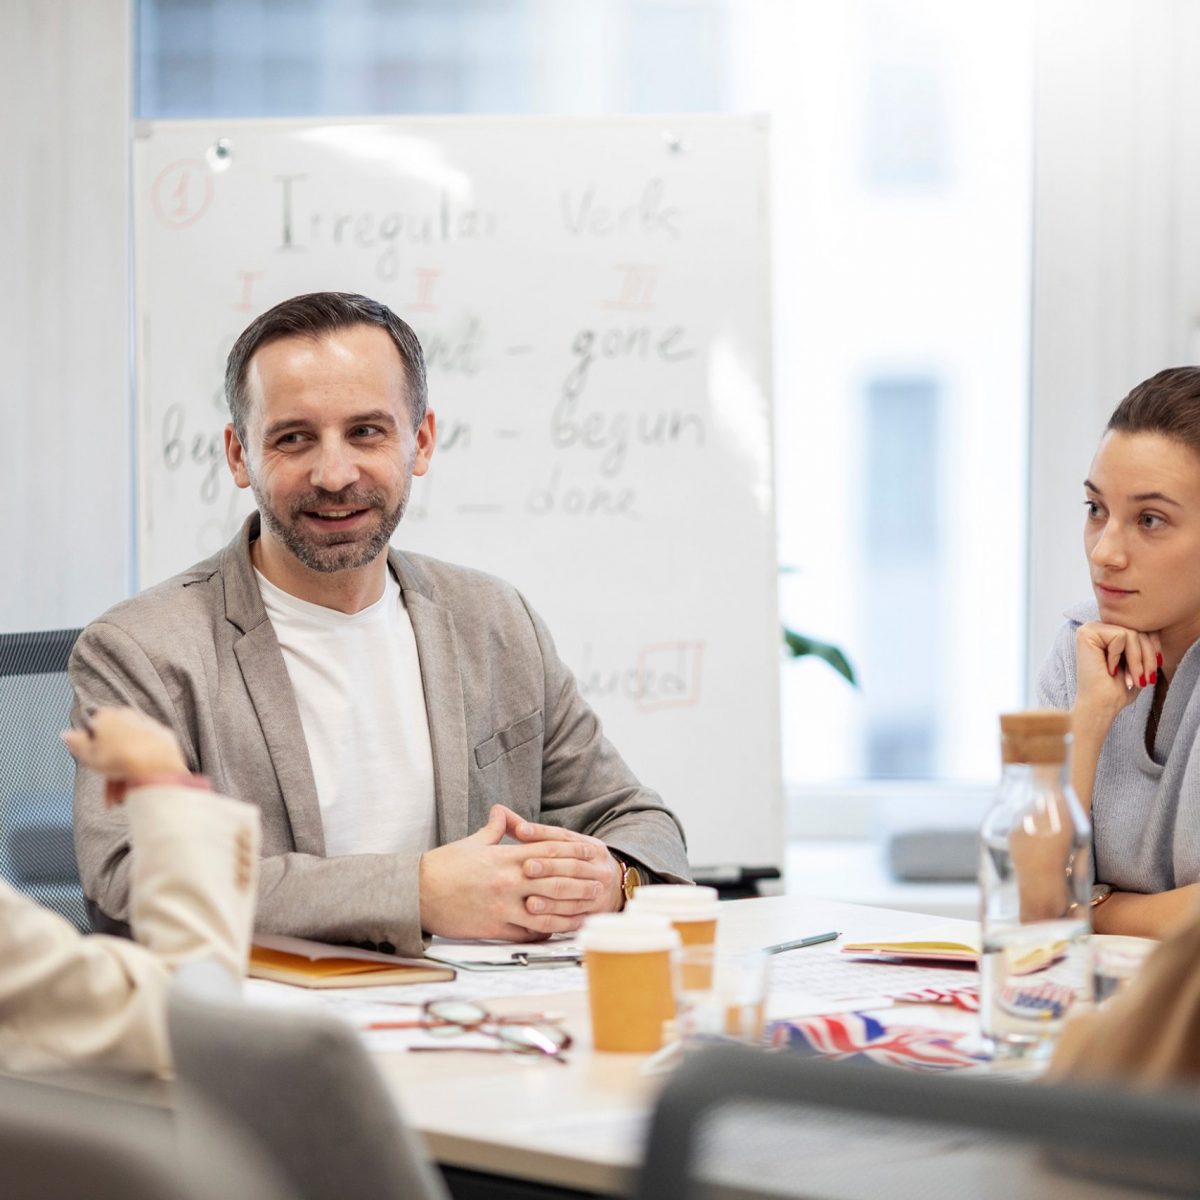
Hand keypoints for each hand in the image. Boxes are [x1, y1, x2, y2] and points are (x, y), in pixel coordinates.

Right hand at [62, 706, 186, 806]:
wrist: (154, 763)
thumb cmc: (119, 758)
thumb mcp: (87, 754)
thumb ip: (75, 743)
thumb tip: (66, 734)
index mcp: (109, 716)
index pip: (94, 730)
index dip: (92, 750)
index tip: (92, 764)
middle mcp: (130, 716)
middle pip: (114, 745)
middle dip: (108, 768)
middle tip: (106, 786)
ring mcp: (149, 727)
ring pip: (130, 752)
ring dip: (123, 776)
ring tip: (119, 797)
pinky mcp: (165, 739)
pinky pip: (148, 754)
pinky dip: (141, 770)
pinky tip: (136, 789)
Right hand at [418, 805, 614, 940]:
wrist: (416, 892)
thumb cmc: (443, 866)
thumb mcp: (472, 843)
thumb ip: (494, 829)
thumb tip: (503, 811)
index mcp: (504, 858)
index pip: (547, 851)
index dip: (572, 852)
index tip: (590, 853)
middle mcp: (507, 882)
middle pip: (553, 881)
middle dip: (579, 882)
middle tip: (599, 885)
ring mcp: (502, 906)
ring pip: (545, 910)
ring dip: (569, 911)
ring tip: (587, 911)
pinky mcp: (494, 927)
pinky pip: (526, 932)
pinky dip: (544, 931)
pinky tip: (558, 930)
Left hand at [505, 811, 623, 918]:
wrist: (614, 889)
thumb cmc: (576, 864)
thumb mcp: (563, 846)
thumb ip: (531, 833)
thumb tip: (499, 811)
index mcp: (589, 845)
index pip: (564, 836)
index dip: (541, 833)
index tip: (521, 831)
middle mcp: (598, 865)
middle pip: (571, 864)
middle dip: (548, 866)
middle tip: (525, 867)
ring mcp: (599, 888)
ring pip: (574, 890)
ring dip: (550, 896)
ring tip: (528, 900)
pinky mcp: (595, 910)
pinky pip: (575, 915)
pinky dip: (555, 916)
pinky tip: (538, 918)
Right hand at [1073, 621, 1161, 733]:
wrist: (1101, 706)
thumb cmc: (1118, 689)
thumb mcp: (1138, 663)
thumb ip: (1144, 644)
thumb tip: (1158, 628)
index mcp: (1107, 633)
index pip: (1139, 628)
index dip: (1153, 647)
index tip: (1155, 669)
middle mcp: (1097, 627)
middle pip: (1137, 628)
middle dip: (1148, 656)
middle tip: (1147, 679)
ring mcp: (1090, 628)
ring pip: (1132, 632)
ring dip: (1138, 660)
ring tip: (1135, 679)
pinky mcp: (1087, 633)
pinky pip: (1121, 635)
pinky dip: (1122, 656)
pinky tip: (1110, 670)